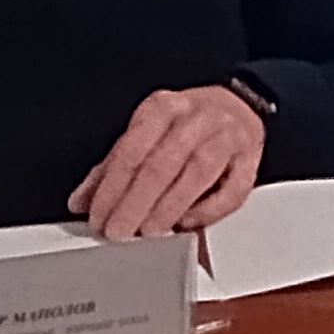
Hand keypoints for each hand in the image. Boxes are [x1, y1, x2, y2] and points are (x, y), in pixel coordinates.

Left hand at [66, 85, 267, 239]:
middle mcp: (197, 117)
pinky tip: (188, 221)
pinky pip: (233, 188)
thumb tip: (83, 201)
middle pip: (162, 163)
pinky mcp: (251, 156)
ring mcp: (227, 134)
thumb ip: (114, 166)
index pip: (131, 150)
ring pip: (198, 172)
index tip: (98, 217)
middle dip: (136, 202)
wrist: (240, 103)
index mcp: (163, 108)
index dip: (112, 188)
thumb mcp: (146, 134)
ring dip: (170, 206)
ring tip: (150, 230)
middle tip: (120, 230)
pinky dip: (209, 208)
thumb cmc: (187, 123)